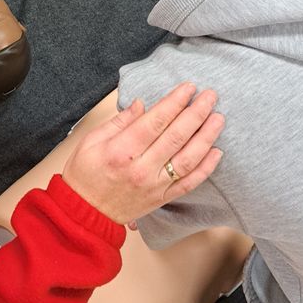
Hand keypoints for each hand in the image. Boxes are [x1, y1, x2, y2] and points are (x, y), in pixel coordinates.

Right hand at [61, 83, 223, 224]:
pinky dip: (206, 168)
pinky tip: (216, 151)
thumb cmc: (84, 175)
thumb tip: (141, 104)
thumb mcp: (91, 141)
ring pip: (188, 159)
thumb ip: (119, 122)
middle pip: (176, 137)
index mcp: (122, 151)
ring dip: (206, 137)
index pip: (155, 121)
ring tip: (217, 118)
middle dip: (196, 113)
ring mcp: (155, 185)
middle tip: (209, 96)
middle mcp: (141, 169)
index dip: (175, 102)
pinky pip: (190, 183)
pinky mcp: (162, 198)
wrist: (84, 214)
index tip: (188, 88)